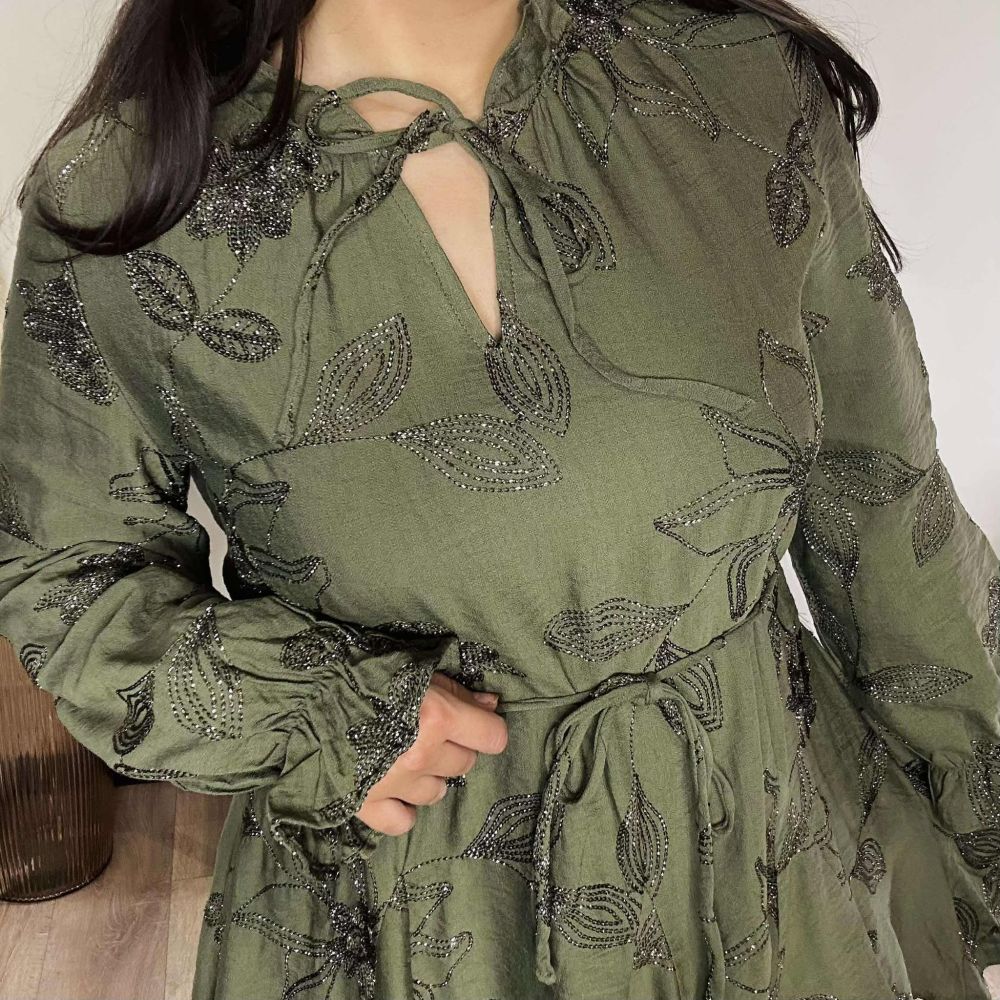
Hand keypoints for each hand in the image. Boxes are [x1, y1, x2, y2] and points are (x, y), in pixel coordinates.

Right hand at [355, 670, 507, 835]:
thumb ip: (457, 692)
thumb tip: (491, 706)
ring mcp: (397, 784)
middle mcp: (423, 755)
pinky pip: (403, 821)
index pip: (494, 737)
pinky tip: (391, 787)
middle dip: (453, 748)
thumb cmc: (362, 676)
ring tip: (404, 756)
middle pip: (465, 763)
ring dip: (428, 776)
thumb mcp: (416, 672)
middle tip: (427, 732)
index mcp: (438, 717)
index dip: (486, 728)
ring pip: (438, 792)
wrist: (301, 698)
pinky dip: (402, 807)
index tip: (474, 723)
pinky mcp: (368, 806)